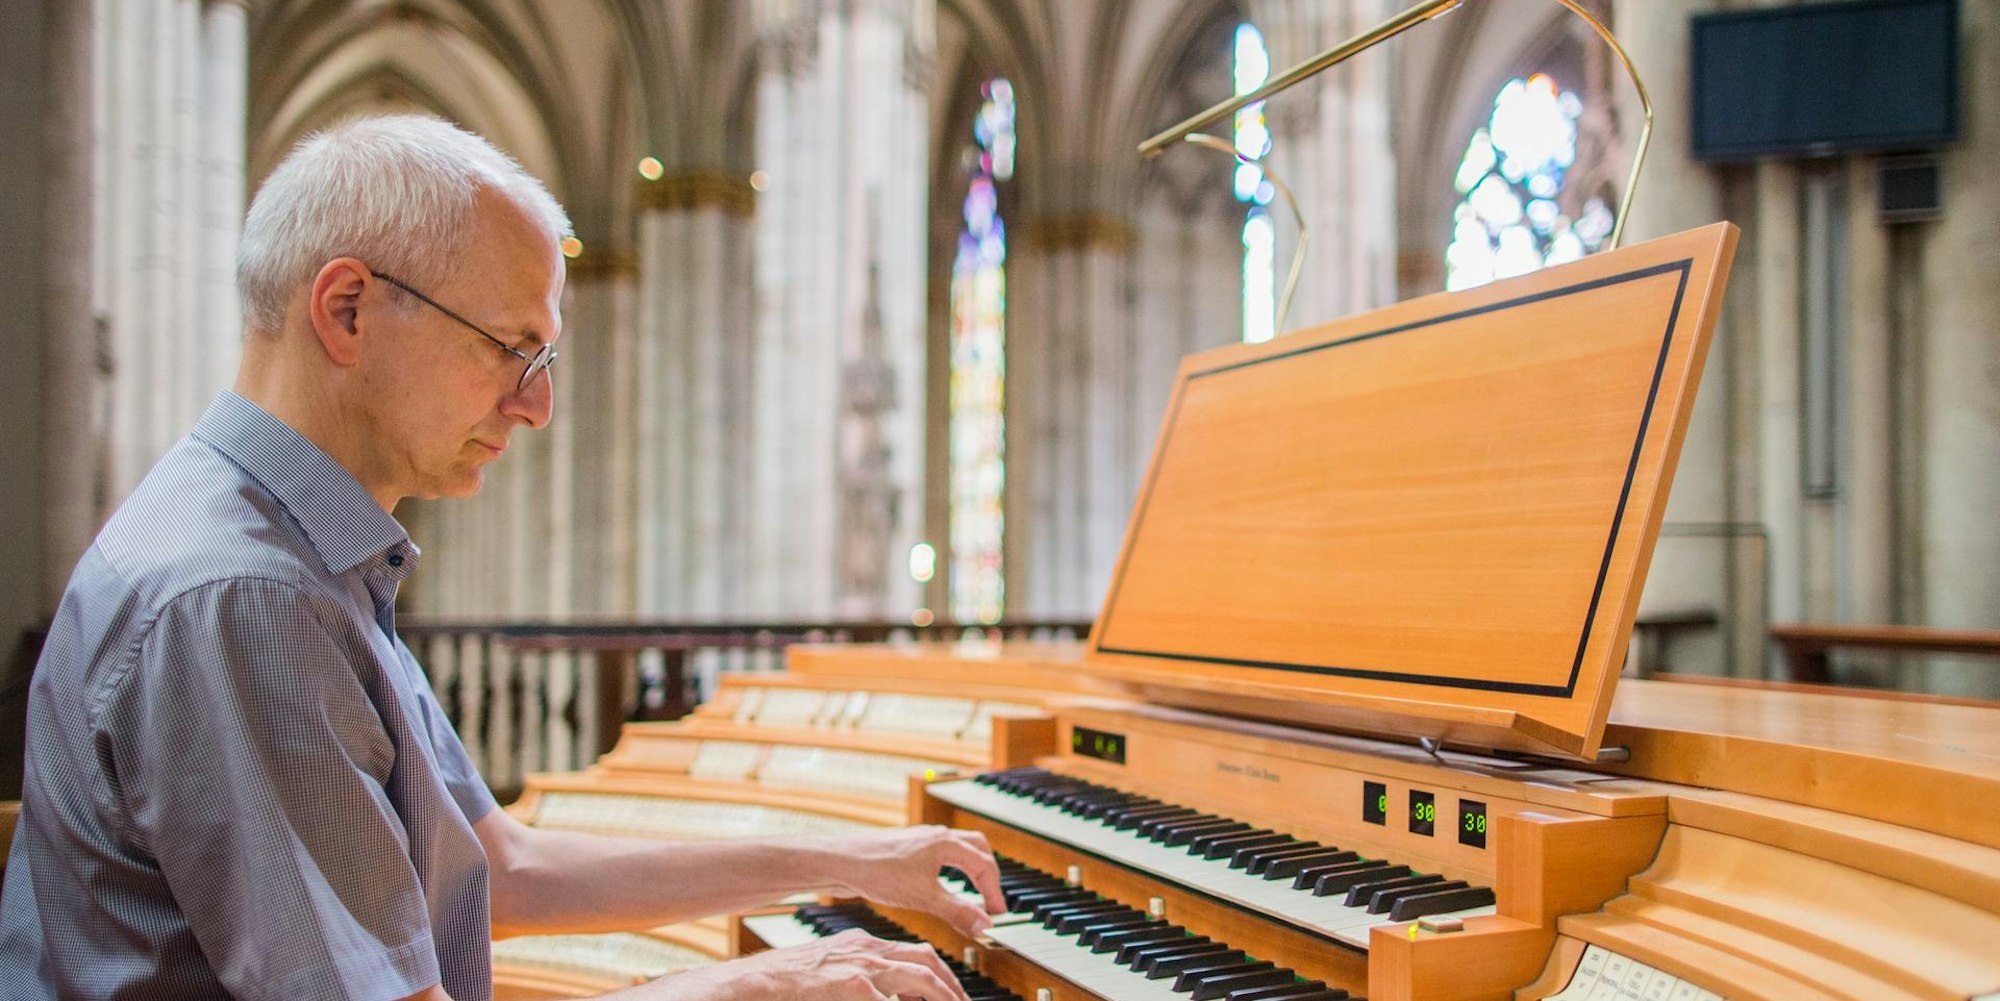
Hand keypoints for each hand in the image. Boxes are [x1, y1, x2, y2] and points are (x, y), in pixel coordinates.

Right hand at [648, 929, 971, 1000]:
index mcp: (863, 944)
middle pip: (927, 962)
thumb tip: (886, 994)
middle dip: (952, 986)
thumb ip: (862, 981)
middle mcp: (867, 950)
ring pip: (919, 977)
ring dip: (942, 995)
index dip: (942, 974)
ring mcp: (860, 967)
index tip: (954, 993)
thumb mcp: (831, 973)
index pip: (917, 953)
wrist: (753, 982)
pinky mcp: (850, 986)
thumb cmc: (789, 982)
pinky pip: (889, 998)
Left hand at [819, 826, 1006, 936]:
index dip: (994, 891)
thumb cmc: (877, 871)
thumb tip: (985, 924)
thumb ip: (958, 912)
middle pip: (976, 847)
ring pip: (957, 849)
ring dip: (970, 869)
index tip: (997, 914)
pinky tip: (940, 887)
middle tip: (992, 898)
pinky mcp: (906, 849)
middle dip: (988, 873)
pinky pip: (939, 855)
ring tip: (972, 894)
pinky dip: (950, 870)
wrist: (839, 861)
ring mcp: (920, 840)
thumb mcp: (923, 898)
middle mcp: (935, 836)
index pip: (984, 864)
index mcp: (945, 843)